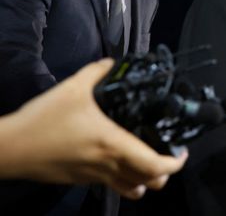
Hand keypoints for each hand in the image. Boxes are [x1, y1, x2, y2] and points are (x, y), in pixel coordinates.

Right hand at [6, 59, 186, 198]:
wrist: (10, 148)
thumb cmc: (43, 120)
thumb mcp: (73, 88)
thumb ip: (97, 72)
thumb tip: (111, 63)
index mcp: (114, 145)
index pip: (156, 166)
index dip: (175, 163)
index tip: (182, 152)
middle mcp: (108, 166)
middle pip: (150, 183)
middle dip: (165, 172)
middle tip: (168, 153)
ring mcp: (94, 177)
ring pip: (131, 188)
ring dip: (145, 178)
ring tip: (147, 159)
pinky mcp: (80, 180)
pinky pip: (111, 184)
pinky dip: (123, 177)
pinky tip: (118, 159)